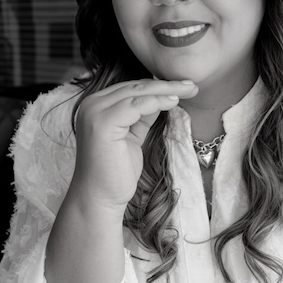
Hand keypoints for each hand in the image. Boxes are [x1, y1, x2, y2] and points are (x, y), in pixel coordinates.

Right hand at [72, 78, 197, 208]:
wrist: (100, 198)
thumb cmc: (115, 172)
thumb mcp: (132, 137)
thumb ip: (140, 117)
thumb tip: (160, 98)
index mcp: (95, 107)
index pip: (130, 89)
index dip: (157, 86)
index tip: (183, 86)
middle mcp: (90, 105)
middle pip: (134, 87)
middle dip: (166, 84)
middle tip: (192, 85)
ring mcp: (94, 113)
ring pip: (137, 93)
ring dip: (166, 90)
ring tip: (189, 90)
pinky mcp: (103, 123)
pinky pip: (136, 105)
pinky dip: (157, 101)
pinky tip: (174, 101)